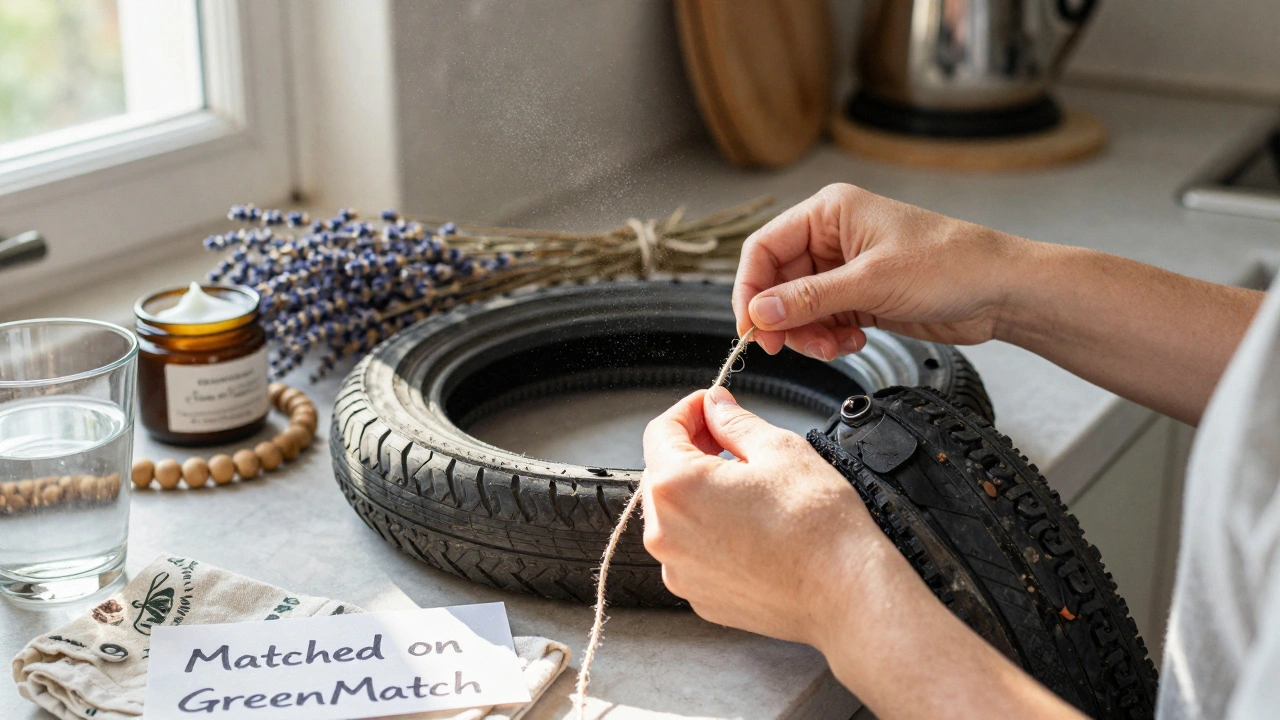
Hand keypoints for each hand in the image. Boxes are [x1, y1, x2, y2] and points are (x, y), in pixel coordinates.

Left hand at [640, 385, 906, 646]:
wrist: (846, 592)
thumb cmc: (817, 526)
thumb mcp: (778, 449)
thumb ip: (734, 422)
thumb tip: (716, 406)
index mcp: (677, 488)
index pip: (660, 432)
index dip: (688, 411)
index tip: (711, 407)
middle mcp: (665, 535)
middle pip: (662, 474)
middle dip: (693, 450)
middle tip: (733, 442)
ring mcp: (679, 571)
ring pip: (676, 515)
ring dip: (700, 493)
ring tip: (747, 488)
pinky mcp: (699, 596)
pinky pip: (691, 552)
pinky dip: (710, 533)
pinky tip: (749, 526)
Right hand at [734, 184, 1030, 359]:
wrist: (1001, 291)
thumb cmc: (951, 264)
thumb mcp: (872, 282)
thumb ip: (810, 299)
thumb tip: (759, 313)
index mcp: (829, 213)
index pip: (764, 248)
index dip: (750, 288)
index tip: (751, 326)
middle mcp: (832, 238)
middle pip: (778, 282)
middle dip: (784, 318)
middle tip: (788, 348)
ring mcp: (846, 269)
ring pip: (798, 307)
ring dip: (809, 333)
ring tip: (835, 346)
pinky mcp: (860, 296)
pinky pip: (823, 321)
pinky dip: (830, 338)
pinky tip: (854, 341)